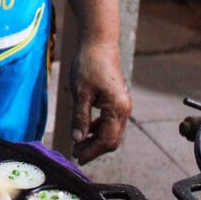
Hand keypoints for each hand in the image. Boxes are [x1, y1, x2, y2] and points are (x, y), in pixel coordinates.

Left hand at [69, 38, 131, 163]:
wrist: (99, 42)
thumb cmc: (89, 64)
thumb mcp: (80, 93)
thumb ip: (80, 118)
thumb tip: (77, 140)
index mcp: (117, 108)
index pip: (107, 140)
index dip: (92, 151)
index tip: (77, 157)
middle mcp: (124, 108)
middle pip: (112, 139)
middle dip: (95, 149)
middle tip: (76, 153)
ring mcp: (123, 104)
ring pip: (112, 131)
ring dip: (96, 139)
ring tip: (78, 144)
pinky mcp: (118, 99)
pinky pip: (111, 121)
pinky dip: (99, 128)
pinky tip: (86, 130)